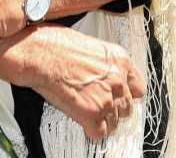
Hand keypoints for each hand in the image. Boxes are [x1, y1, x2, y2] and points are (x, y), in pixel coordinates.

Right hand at [17, 26, 144, 141]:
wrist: (37, 54)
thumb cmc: (52, 43)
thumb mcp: (87, 43)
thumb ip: (100, 62)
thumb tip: (97, 70)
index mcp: (118, 60)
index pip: (138, 87)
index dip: (127, 93)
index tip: (119, 95)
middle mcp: (117, 80)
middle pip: (127, 107)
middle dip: (113, 107)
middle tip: (98, 103)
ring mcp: (106, 99)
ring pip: (115, 122)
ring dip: (102, 119)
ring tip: (87, 112)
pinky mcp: (92, 115)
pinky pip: (99, 133)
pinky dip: (91, 130)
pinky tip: (82, 121)